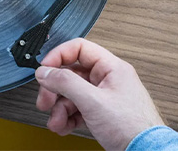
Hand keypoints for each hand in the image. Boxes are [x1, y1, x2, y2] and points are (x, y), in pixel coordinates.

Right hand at [35, 38, 164, 150]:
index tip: (44, 70)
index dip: (58, 57)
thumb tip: (45, 71)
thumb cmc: (133, 128)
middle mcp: (108, 80)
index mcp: (111, 68)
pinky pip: (78, 109)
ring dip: (59, 108)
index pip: (79, 49)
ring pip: (72, 94)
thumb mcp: (93, 101)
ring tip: (56, 121)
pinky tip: (64, 126)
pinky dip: (67, 118)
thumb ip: (66, 83)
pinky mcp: (102, 114)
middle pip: (71, 74)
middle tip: (45, 101)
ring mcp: (105, 97)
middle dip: (55, 89)